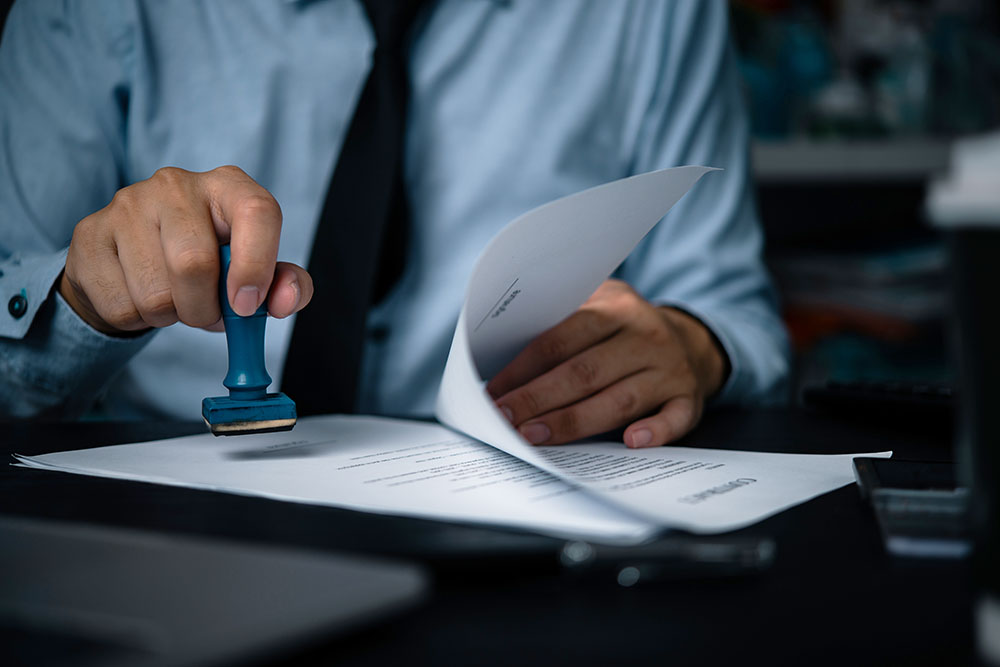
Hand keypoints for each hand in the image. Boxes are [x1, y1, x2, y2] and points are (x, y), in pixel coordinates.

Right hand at [60, 165, 312, 334]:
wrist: (136, 263)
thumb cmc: (210, 266)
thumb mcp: (256, 273)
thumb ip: (286, 285)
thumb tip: (285, 300)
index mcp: (228, 187)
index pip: (257, 211)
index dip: (257, 265)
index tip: (247, 305)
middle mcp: (176, 185)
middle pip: (193, 263)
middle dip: (204, 309)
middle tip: (206, 314)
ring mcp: (126, 204)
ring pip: (155, 294)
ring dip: (170, 317)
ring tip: (172, 299)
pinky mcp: (89, 234)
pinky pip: (121, 306)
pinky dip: (137, 320)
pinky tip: (139, 296)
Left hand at [487, 280, 727, 447]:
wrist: (690, 341)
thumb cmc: (624, 330)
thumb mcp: (597, 306)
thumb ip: (559, 326)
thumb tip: (502, 358)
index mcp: (616, 308)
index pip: (561, 340)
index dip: (523, 369)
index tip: (493, 392)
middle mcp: (646, 337)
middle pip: (584, 372)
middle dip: (538, 398)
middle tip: (504, 420)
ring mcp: (669, 370)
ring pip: (619, 400)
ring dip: (573, 421)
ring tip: (534, 436)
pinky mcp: (688, 399)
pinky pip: (674, 418)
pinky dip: (655, 431)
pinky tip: (630, 442)